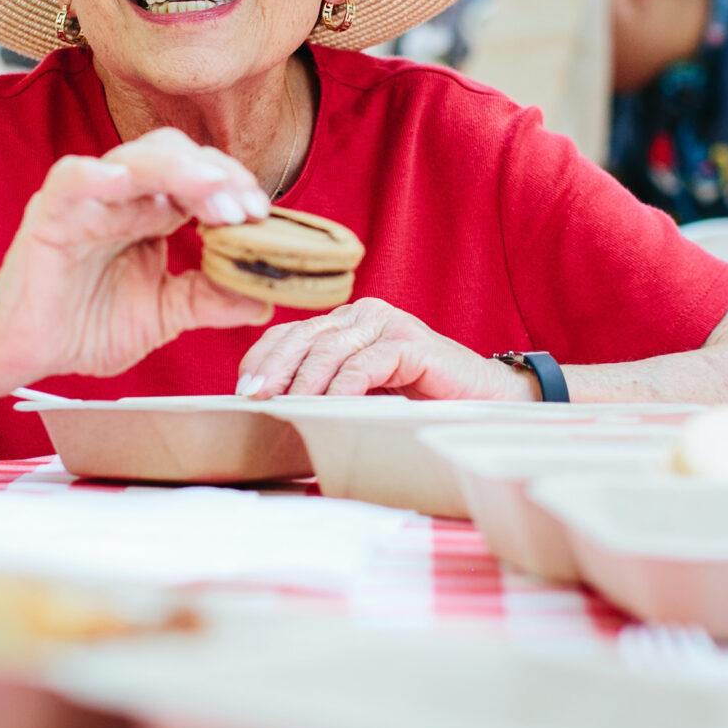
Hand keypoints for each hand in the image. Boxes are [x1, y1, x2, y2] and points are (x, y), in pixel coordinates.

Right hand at [0, 128, 273, 396]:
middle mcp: (122, 197)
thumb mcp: (164, 314)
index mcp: (152, 211)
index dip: (234, 187)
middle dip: (217, 175)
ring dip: (179, 172)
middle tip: (246, 208)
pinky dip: (97, 176)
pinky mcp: (50, 215)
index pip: (200, 177)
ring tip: (212, 196)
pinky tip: (124, 184)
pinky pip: (72, 180)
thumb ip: (210, 301)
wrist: (27, 352)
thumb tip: (265, 301)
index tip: (262, 214)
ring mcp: (87, 201)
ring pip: (134, 160)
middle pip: (175, 155)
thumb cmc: (86, 324)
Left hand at [233, 299, 535, 400]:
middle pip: (303, 338)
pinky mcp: (412, 343)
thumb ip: (325, 389)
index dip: (262, 360)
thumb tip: (271, 411)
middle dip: (274, 370)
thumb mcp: (361, 394)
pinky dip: (345, 387)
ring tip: (288, 409)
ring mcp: (388, 325)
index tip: (242, 391)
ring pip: (330, 350)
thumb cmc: (420, 402)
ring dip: (304, 383)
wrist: (486, 402)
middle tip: (254, 399)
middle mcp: (363, 315)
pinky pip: (367, 364)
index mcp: (346, 323)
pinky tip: (331, 408)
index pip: (290, 334)